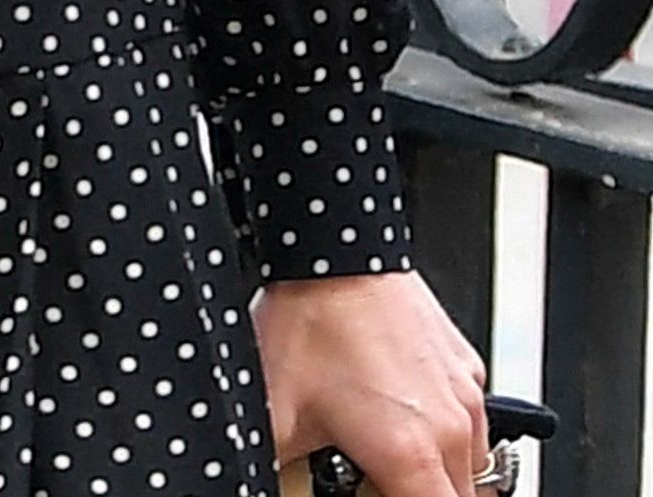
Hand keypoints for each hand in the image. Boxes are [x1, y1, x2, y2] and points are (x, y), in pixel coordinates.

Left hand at [260, 270, 486, 496]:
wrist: (334, 255)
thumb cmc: (310, 325)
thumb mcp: (274, 414)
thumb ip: (274, 463)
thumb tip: (258, 476)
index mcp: (410, 455)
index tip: (371, 493)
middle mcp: (453, 431)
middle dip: (415, 494)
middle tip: (369, 475)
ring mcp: (467, 399)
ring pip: (469, 468)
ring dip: (434, 471)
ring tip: (380, 449)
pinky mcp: (468, 371)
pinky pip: (470, 423)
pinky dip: (442, 432)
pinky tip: (394, 411)